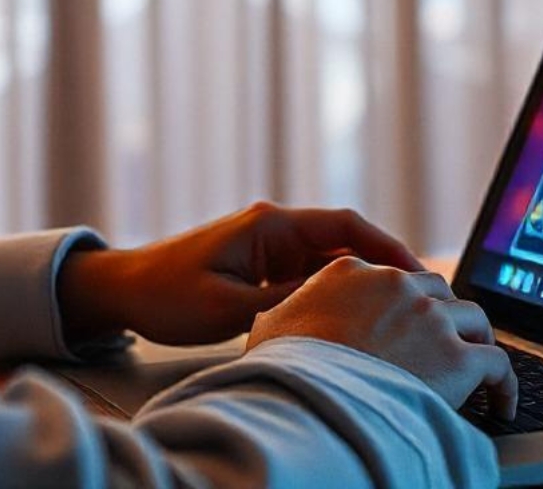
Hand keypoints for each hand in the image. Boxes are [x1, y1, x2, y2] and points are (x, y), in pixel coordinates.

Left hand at [57, 201, 423, 346]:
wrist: (122, 289)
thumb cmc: (166, 294)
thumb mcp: (226, 306)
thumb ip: (284, 302)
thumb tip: (338, 303)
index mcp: (269, 225)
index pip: (343, 226)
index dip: (386, 246)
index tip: (418, 272)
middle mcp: (275, 228)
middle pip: (345, 241)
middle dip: (383, 267)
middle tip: (420, 299)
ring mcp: (269, 245)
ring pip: (330, 260)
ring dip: (360, 282)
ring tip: (395, 311)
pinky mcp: (262, 264)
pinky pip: (309, 274)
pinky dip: (333, 291)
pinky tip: (352, 317)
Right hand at [247, 256, 518, 420]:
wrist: (305, 400)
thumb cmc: (281, 370)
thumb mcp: (271, 327)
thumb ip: (286, 313)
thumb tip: (276, 320)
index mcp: (351, 271)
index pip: (394, 278)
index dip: (408, 303)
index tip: (414, 323)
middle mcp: (396, 285)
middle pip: (440, 292)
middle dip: (447, 317)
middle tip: (450, 346)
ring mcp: (430, 318)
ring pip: (475, 320)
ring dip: (479, 344)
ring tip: (483, 375)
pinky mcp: (456, 356)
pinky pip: (499, 364)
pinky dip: (505, 384)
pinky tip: (501, 404)